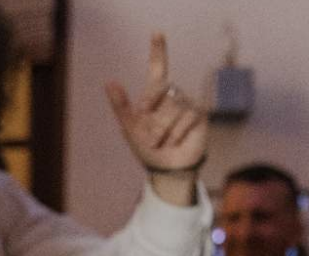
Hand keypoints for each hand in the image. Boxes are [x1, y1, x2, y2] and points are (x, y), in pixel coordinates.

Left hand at [108, 33, 207, 203]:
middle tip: (147, 132)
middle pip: (161, 88)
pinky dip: (175, 132)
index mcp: (155, 96)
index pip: (158, 68)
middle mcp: (172, 96)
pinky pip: (186, 116)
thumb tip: (109, 82)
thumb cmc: (148, 149)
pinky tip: (173, 142)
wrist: (167, 170)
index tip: (157, 32)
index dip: (158, 50)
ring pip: (173, 106)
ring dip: (162, 128)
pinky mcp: (199, 115)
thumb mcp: (130, 129)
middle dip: (151, 108)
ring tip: (159, 143)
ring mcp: (187, 104)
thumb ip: (120, 106)